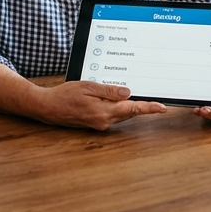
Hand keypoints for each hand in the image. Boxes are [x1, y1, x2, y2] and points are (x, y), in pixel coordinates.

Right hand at [40, 80, 165, 129]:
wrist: (47, 107)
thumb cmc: (64, 95)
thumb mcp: (87, 87)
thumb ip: (108, 91)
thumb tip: (128, 93)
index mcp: (103, 112)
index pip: (132, 109)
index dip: (149, 108)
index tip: (162, 108)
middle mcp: (104, 121)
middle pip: (129, 112)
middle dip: (142, 106)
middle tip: (156, 99)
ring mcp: (100, 124)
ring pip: (122, 114)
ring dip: (130, 106)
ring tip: (137, 96)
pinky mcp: (96, 123)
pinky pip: (113, 115)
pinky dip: (119, 108)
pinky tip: (118, 99)